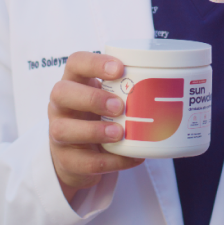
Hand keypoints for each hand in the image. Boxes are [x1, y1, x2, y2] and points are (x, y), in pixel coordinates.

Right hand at [48, 52, 144, 203]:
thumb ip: (123, 91)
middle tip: (119, 106)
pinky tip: (131, 157)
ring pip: (63, 130)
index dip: (94, 63)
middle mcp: (60, 105)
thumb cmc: (96, 117)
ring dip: (94, 131)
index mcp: (73, 83)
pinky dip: (110, 161)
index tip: (119, 68)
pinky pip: (83, 162)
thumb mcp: (105, 98)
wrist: (76, 155)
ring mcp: (58, 133)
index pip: (75, 62)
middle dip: (91, 98)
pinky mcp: (65, 160)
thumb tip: (165, 88)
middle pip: (61, 93)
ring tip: (119, 133)